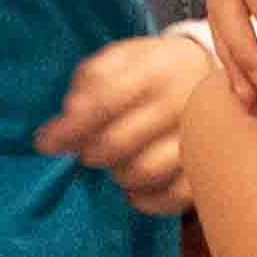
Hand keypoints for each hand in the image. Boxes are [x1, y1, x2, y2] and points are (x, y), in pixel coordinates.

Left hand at [37, 32, 230, 213]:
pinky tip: (135, 187)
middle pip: (118, 143)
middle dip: (90, 152)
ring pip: (143, 172)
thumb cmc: (155, 69)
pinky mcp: (211, 170)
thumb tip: (70, 114)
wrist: (212, 79)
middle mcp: (182, 103)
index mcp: (157, 70)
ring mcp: (201, 139)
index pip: (103, 103)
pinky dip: (145, 199)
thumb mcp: (122, 57)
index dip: (68, 128)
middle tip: (86, 151)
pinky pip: (171, 198)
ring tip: (117, 161)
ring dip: (118, 173)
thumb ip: (92, 79)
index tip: (44, 144)